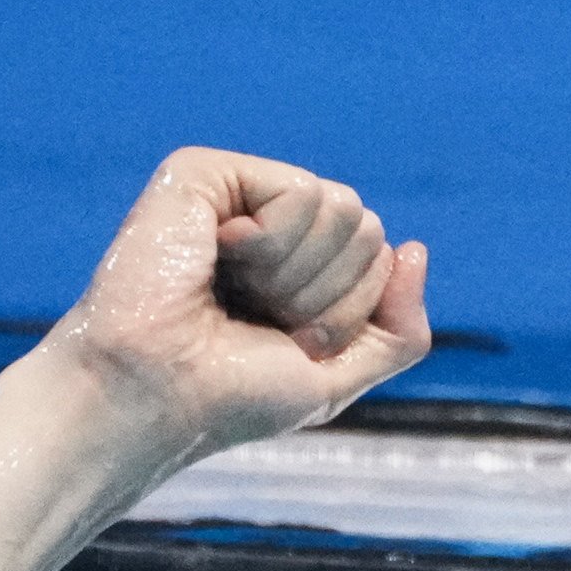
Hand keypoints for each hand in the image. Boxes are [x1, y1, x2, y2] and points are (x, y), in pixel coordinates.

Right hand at [40, 148, 430, 462]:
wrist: (156, 395)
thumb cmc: (231, 396)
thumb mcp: (339, 376)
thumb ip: (399, 328)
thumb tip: (414, 248)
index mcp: (300, 266)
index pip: (380, 259)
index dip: (347, 315)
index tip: (283, 341)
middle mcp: (270, 223)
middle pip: (368, 229)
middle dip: (327, 295)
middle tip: (257, 317)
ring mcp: (238, 193)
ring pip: (345, 208)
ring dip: (298, 276)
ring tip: (234, 291)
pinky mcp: (205, 174)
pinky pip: (302, 192)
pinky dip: (273, 244)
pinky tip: (217, 257)